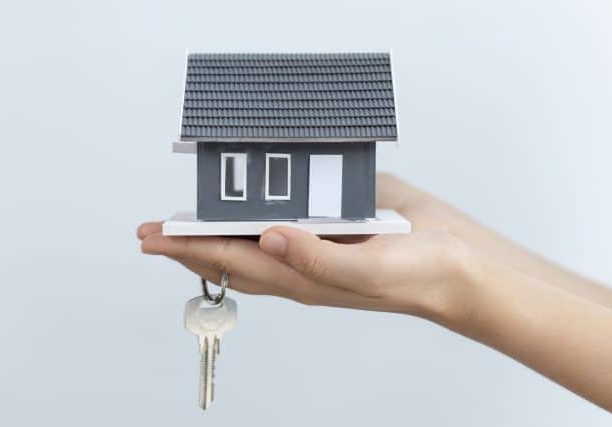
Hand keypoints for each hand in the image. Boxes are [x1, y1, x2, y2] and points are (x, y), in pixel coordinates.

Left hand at [137, 176, 477, 317]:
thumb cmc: (415, 276)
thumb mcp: (362, 273)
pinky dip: (267, 194)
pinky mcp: (338, 211)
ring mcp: (318, 234)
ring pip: (258, 227)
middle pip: (233, 249)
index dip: (189, 248)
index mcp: (301, 275)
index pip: (231, 260)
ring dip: (222, 220)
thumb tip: (266, 238)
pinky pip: (293, 202)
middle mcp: (302, 255)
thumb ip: (314, 259)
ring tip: (190, 214)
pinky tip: (255, 186)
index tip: (153, 238)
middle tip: (153, 231)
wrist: (459, 260)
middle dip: (191, 241)